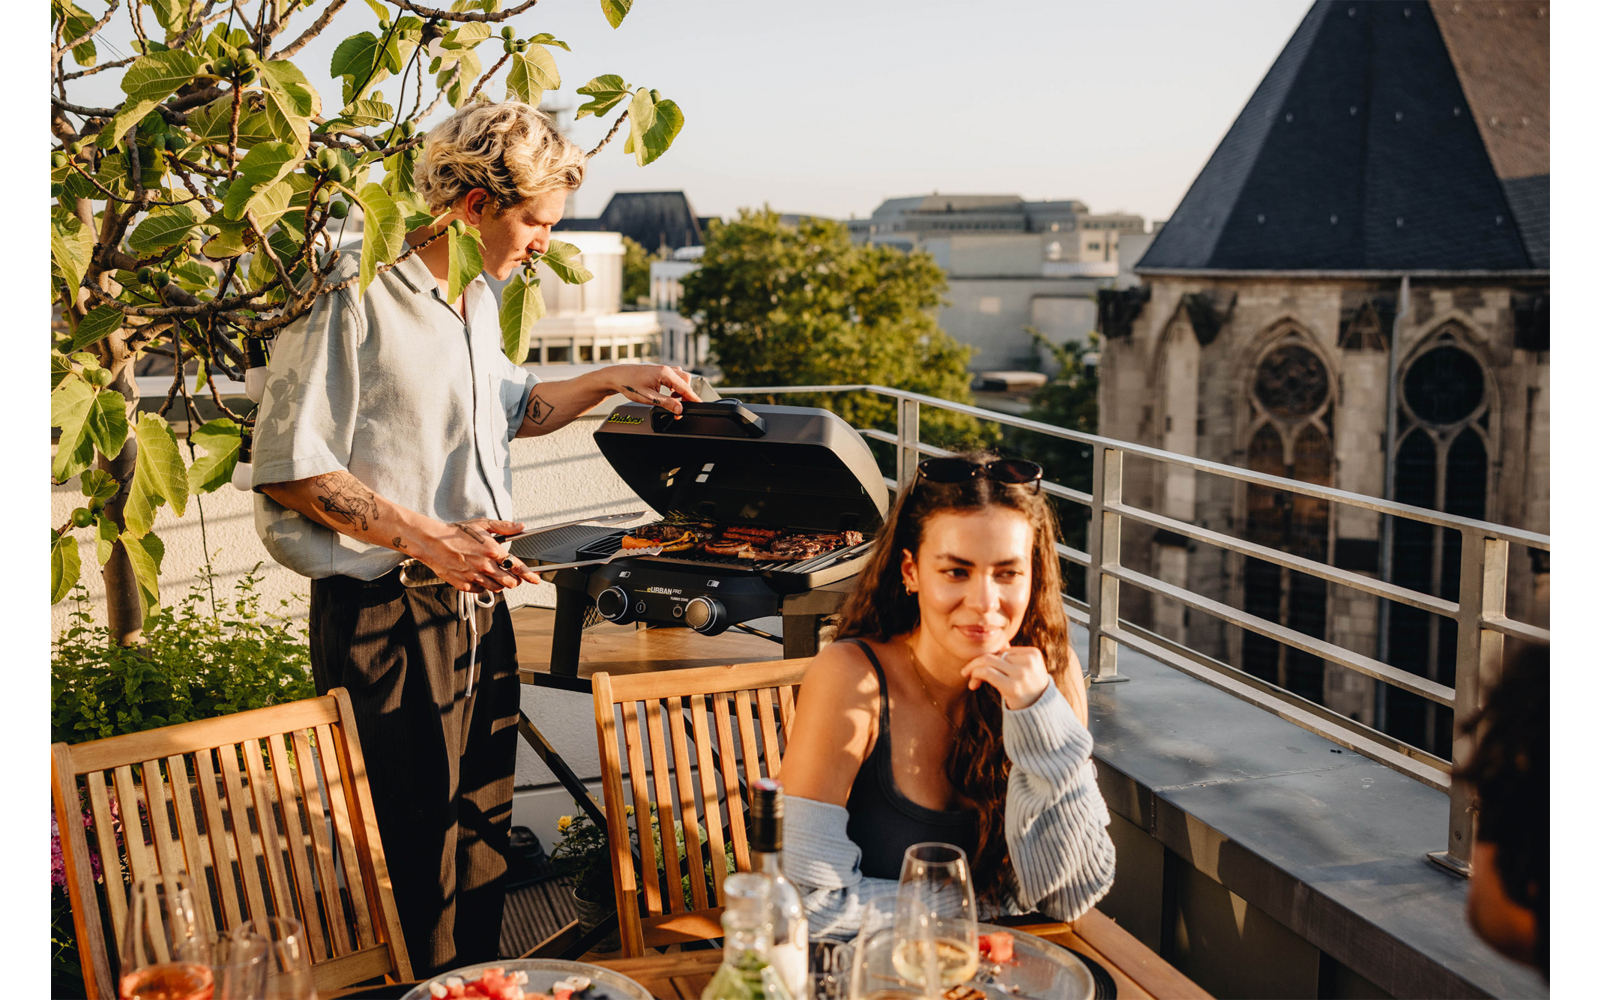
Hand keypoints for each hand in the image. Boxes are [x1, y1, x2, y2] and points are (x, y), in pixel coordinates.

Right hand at [416, 518, 542, 593]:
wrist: (432, 542)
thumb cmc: (455, 532)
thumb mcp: (482, 524)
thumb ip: (504, 527)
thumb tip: (521, 527)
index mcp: (492, 551)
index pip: (518, 567)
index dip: (530, 575)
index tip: (536, 579)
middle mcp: (486, 567)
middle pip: (510, 583)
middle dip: (514, 580)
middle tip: (513, 576)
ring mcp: (475, 578)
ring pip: (497, 589)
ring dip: (500, 584)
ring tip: (494, 574)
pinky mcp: (464, 585)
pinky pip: (481, 591)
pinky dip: (484, 586)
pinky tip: (480, 577)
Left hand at [613, 365, 701, 414]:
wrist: (617, 376)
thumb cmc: (629, 383)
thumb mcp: (648, 397)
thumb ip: (666, 403)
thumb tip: (679, 408)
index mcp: (665, 374)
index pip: (685, 387)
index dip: (693, 398)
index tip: (699, 405)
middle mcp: (666, 369)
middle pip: (686, 381)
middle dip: (686, 395)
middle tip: (680, 407)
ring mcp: (664, 369)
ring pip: (681, 379)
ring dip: (680, 390)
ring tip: (672, 400)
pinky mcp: (660, 371)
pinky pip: (674, 377)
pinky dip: (675, 386)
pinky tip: (668, 393)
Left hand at [960, 645, 1051, 710]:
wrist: (1040, 714)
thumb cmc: (1029, 691)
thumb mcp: (1026, 670)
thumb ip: (1013, 657)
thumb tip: (998, 644)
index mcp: (1033, 654)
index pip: (1004, 650)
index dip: (989, 659)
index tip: (980, 670)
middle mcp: (1029, 661)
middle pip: (995, 655)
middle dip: (978, 663)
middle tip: (966, 673)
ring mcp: (1022, 674)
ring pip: (988, 661)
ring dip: (974, 670)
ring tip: (971, 681)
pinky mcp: (1013, 687)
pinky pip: (987, 673)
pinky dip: (976, 675)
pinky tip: (973, 684)